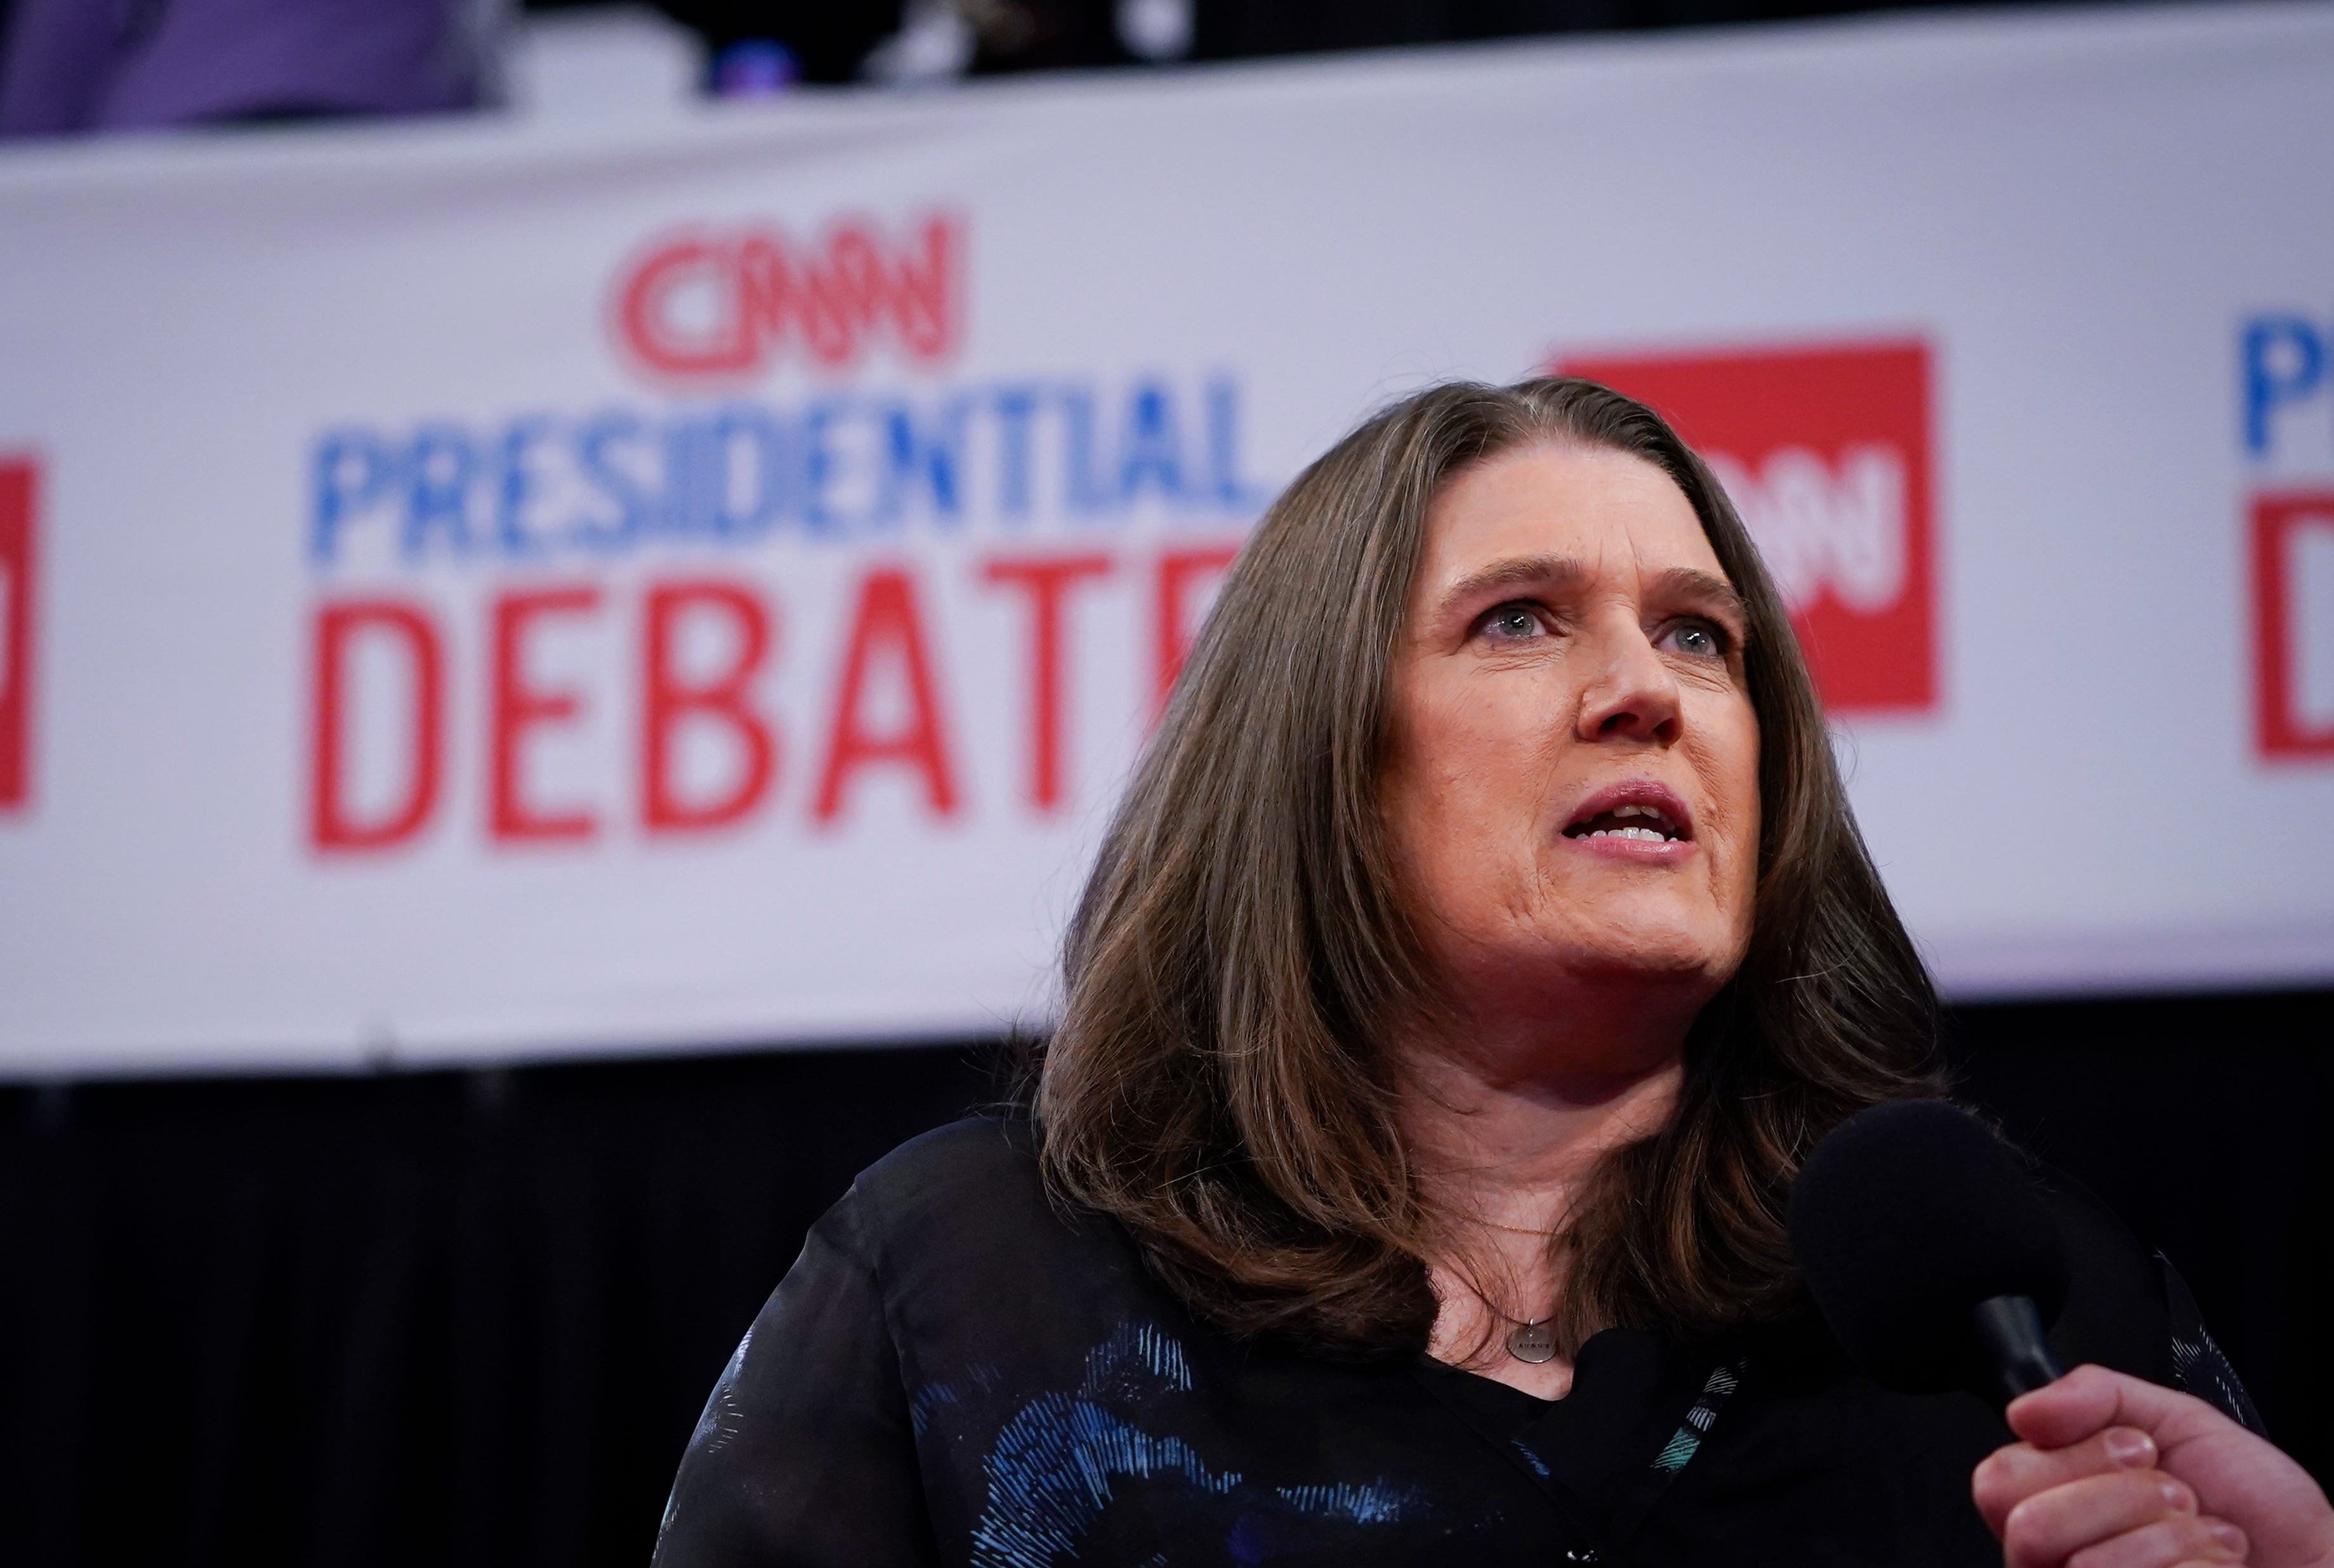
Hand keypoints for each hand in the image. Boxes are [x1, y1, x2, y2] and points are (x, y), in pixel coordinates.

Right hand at [1973, 1363, 2333, 1566]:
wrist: (2319, 1564)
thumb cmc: (2256, 1509)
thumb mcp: (2179, 1422)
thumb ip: (2096, 1394)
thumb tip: (2025, 1408)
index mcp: (2059, 1507)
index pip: (1998, 1481)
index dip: (2073, 1457)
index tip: (2137, 1448)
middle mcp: (2063, 1564)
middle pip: (2026, 1526)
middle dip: (2123, 1496)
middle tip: (2175, 1494)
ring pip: (2083, 1566)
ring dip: (2172, 1540)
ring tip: (2209, 1539)